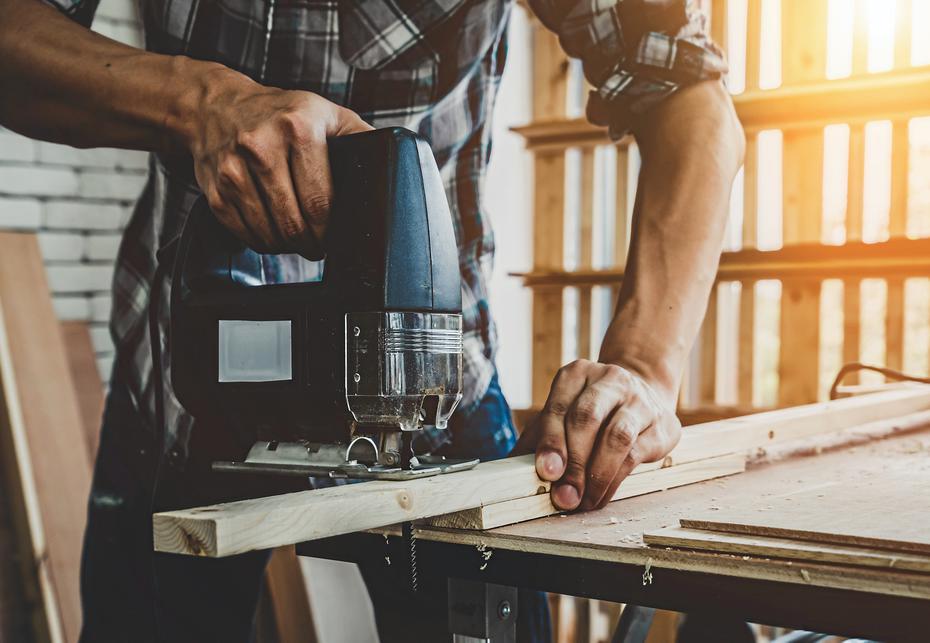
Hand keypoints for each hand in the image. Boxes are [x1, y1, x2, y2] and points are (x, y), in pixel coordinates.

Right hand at [185, 67, 372, 258]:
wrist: (215, 106)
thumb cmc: (279, 112)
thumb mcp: (325, 112)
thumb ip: (360, 135)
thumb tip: (392, 160)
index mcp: (298, 128)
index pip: (321, 201)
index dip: (331, 230)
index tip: (336, 237)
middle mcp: (262, 146)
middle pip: (295, 223)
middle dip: (313, 244)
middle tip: (319, 245)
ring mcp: (234, 170)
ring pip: (270, 234)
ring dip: (288, 246)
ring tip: (298, 240)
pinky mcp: (216, 191)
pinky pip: (245, 234)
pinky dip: (262, 242)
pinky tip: (273, 233)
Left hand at [514, 359, 680, 511]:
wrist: (643, 395)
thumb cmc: (592, 411)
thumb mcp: (562, 415)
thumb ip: (537, 439)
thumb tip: (508, 471)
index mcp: (577, 374)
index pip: (560, 407)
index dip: (552, 442)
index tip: (547, 472)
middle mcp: (609, 380)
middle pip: (586, 419)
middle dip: (573, 463)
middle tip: (564, 496)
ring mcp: (639, 400)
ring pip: (616, 437)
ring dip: (595, 475)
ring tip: (582, 502)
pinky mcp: (661, 424)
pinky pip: (635, 454)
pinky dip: (614, 480)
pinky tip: (600, 496)